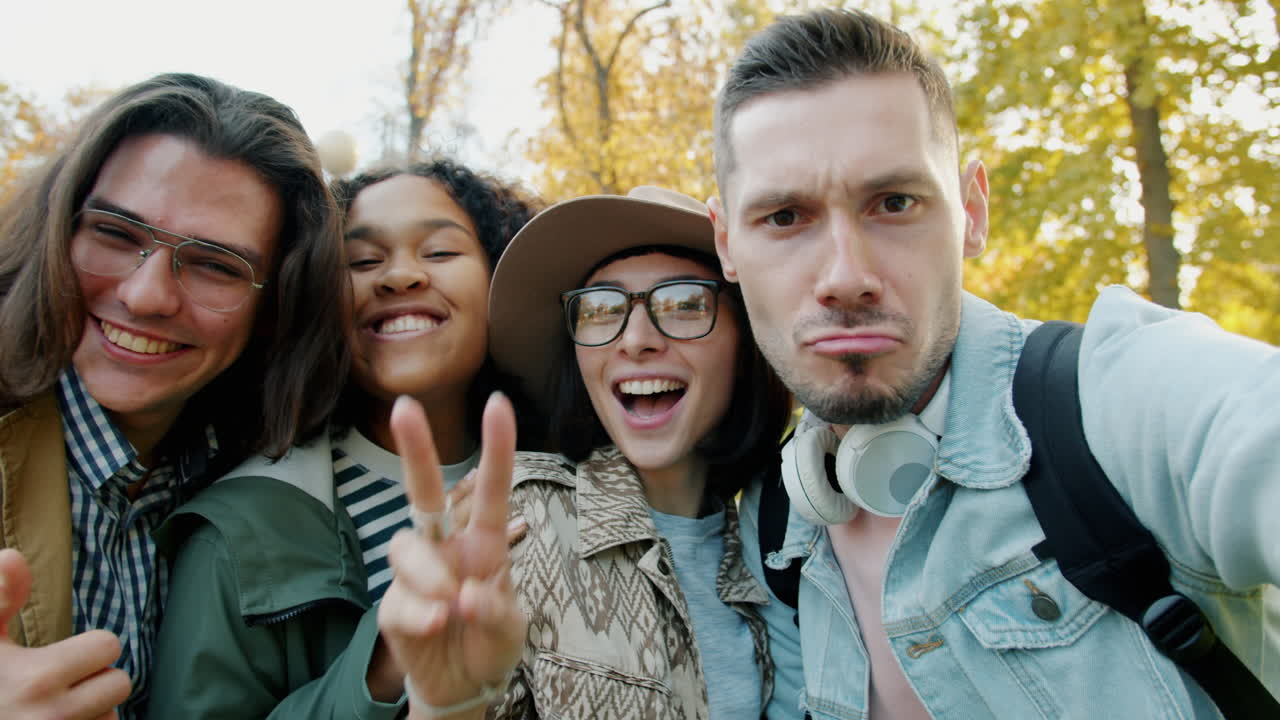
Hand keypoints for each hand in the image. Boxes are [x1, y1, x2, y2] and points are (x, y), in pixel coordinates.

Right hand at [0, 549, 130, 719]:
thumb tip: (14, 557)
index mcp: (35, 680)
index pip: (107, 646)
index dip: (88, 648)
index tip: (58, 657)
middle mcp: (53, 717)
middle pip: (118, 683)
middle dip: (95, 681)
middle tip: (57, 685)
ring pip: (110, 716)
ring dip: (91, 712)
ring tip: (52, 711)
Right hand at [378, 393, 526, 712]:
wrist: (465, 686)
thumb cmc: (492, 642)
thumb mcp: (511, 627)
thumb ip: (495, 608)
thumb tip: (464, 595)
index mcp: (484, 542)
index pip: (490, 488)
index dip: (496, 447)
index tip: (497, 404)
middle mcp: (446, 548)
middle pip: (423, 491)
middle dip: (415, 447)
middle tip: (404, 408)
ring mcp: (416, 575)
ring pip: (406, 547)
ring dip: (429, 574)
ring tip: (452, 607)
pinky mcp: (394, 606)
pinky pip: (399, 599)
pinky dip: (421, 613)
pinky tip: (439, 624)